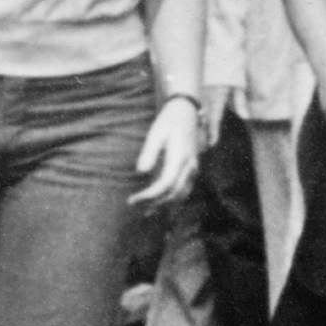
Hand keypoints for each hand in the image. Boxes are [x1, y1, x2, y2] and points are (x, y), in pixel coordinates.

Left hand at [134, 97, 205, 211]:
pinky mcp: (191, 170)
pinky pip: (184, 190)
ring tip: (146, 213)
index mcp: (181, 158)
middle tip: (135, 207)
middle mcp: (190, 167)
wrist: (187, 112)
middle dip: (154, 204)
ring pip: (181, 195)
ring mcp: (193, 169)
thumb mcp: (156, 132)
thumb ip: (149, 152)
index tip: (132, 200)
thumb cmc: (169, 121)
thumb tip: (141, 172)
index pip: (165, 185)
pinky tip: (161, 205)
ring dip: (164, 205)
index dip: (149, 196)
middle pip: (174, 193)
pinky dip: (172, 200)